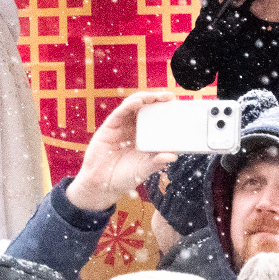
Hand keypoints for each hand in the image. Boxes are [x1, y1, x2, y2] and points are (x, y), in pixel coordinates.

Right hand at [65, 91, 178, 213]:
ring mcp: (122, 126)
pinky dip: (129, 105)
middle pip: (146, 108)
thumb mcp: (144, 169)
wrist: (102, 183)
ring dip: (144, 98)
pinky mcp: (110, 126)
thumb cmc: (123, 177)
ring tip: (155, 97)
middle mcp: (134, 128)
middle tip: (169, 97)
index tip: (176, 106)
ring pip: (133, 106)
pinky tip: (138, 102)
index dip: (165, 110)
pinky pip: (120, 112)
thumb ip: (157, 162)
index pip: (157, 118)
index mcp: (144, 137)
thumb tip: (173, 156)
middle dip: (157, 100)